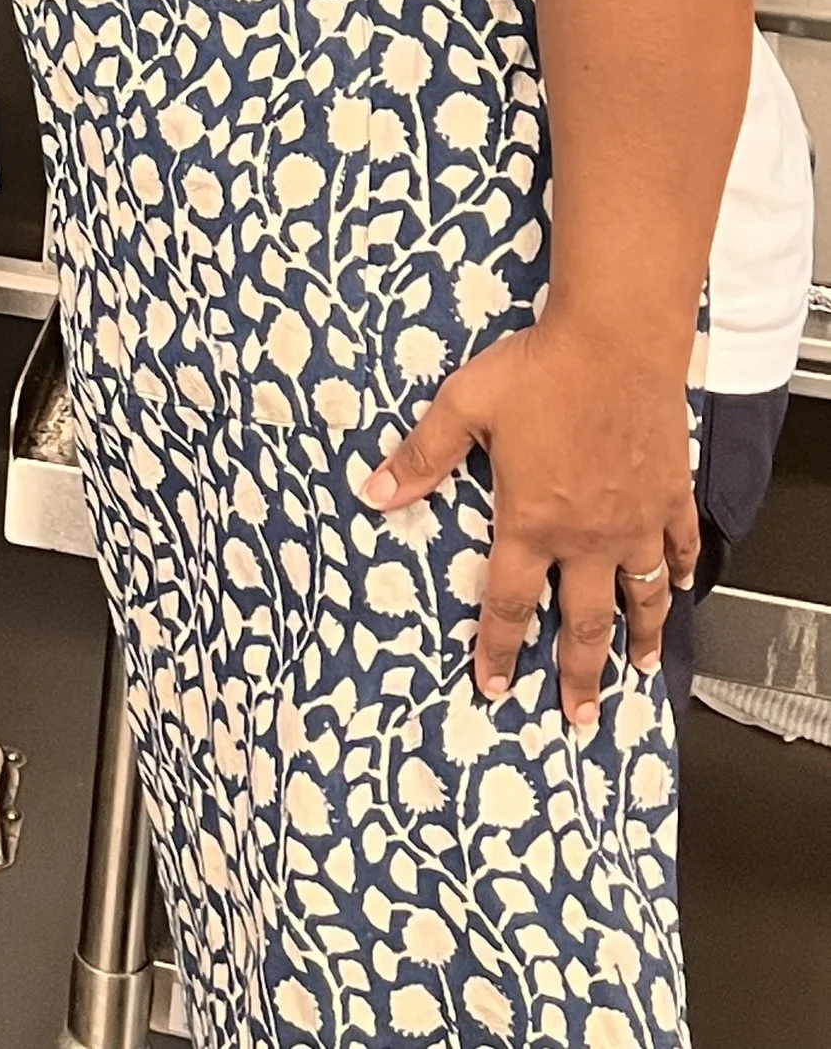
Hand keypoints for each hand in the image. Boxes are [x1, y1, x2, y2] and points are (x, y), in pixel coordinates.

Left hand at [359, 316, 697, 729]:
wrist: (614, 342)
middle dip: (579, 674)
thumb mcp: (463, 406)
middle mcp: (587, 536)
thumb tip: (375, 491)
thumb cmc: (539, 369)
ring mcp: (635, 520)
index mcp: (532, 521)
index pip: (511, 602)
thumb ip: (422, 455)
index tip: (496, 685)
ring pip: (642, 595)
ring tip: (640, 670)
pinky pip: (681, 544)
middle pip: (585, 621)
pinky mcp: (669, 494)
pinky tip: (681, 586)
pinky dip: (682, 569)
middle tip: (580, 716)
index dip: (501, 648)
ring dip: (641, 636)